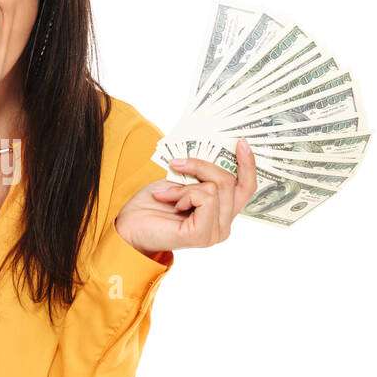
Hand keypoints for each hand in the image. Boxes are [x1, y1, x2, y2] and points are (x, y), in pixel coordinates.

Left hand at [114, 139, 257, 253]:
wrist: (129, 225)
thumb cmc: (153, 205)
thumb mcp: (182, 181)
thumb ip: (203, 175)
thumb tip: (214, 153)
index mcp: (223, 213)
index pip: (247, 187)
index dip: (247, 164)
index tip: (241, 142)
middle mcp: (224, 226)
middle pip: (231, 182)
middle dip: (202, 166)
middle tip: (177, 164)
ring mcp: (215, 232)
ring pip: (216, 188)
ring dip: (185, 185)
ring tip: (166, 192)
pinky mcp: (202, 235)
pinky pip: (205, 198)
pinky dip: (184, 194)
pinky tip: (172, 203)